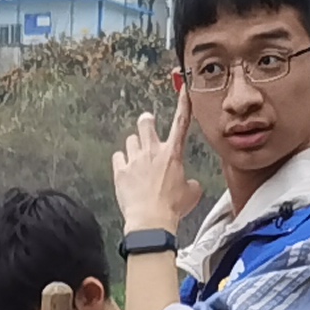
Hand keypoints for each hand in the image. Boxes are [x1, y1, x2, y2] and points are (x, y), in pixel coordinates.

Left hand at [114, 109, 194, 236]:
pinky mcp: (120, 171)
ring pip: (130, 140)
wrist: (151, 221)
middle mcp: (152, 151)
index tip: (184, 88)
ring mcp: (134, 160)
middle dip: (145, 121)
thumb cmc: (172, 208)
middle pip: (145, 123)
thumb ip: (191, 182)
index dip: (183, 103)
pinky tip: (124, 169)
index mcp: (172, 154)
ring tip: (136, 158)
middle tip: (146, 124)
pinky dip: (120, 161)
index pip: (181, 122)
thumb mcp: (192, 193)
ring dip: (133, 146)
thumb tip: (189, 183)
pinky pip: (117, 157)